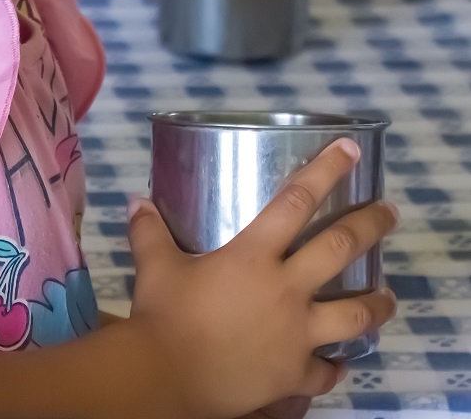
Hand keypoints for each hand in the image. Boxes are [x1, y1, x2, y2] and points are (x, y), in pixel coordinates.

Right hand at [127, 138, 396, 418]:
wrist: (166, 379)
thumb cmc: (163, 316)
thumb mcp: (154, 266)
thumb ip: (149, 230)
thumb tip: (136, 201)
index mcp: (255, 255)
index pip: (298, 200)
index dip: (326, 170)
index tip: (350, 149)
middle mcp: (286, 289)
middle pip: (340, 248)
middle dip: (371, 225)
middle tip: (390, 212)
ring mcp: (296, 333)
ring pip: (354, 314)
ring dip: (377, 302)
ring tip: (389, 295)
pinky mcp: (294, 373)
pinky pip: (325, 370)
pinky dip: (335, 366)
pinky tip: (341, 363)